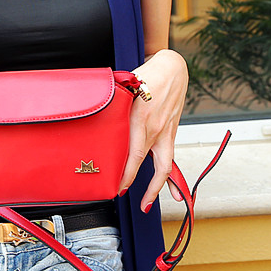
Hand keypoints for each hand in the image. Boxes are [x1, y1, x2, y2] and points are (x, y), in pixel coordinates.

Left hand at [117, 50, 187, 210]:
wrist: (173, 68)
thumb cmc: (147, 74)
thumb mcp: (126, 89)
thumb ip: (114, 107)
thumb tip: (96, 119)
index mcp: (141, 119)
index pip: (133, 154)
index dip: (125, 174)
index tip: (116, 186)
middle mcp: (155, 129)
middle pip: (148, 164)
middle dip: (137, 184)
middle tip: (125, 197)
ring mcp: (166, 132)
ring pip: (164, 165)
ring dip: (159, 187)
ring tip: (148, 203)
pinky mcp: (171, 132)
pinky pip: (171, 157)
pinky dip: (172, 177)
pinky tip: (174, 192)